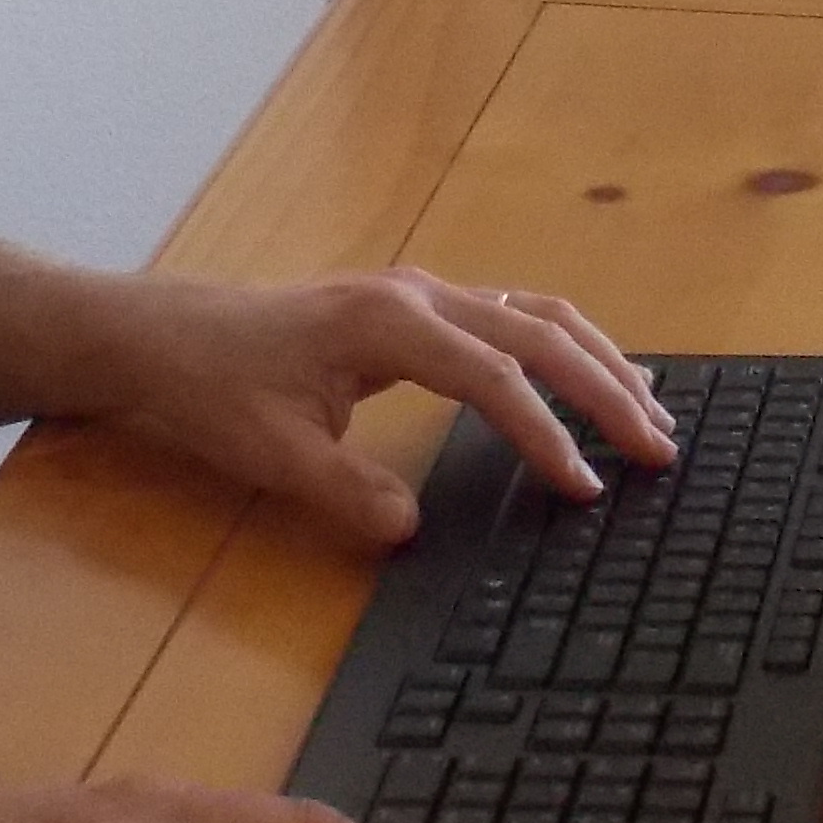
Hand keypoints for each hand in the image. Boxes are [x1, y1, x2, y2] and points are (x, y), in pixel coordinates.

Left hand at [80, 266, 677, 545]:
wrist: (163, 335)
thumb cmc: (212, 388)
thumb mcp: (269, 452)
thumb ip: (343, 490)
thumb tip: (409, 528)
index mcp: (388, 324)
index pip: (494, 377)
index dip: (544, 433)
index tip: (584, 488)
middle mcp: (417, 295)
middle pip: (538, 331)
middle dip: (605, 388)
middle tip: (660, 447)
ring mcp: (419, 293)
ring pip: (534, 313)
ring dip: (597, 359)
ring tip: (651, 410)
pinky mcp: (414, 306)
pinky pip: (511, 316)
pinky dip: (562, 346)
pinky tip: (588, 376)